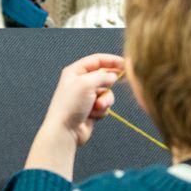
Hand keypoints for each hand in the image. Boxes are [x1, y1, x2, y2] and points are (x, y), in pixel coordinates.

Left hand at [24, 54, 123, 179]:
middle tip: (114, 85)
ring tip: (97, 107)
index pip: (97, 60)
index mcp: (75, 71)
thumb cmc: (71, 105)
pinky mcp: (91, 110)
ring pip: (107, 93)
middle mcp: (80, 82)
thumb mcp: (86, 84)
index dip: (112, 60)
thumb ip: (103, 76)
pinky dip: (102, 110)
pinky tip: (92, 116)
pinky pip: (105, 106)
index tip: (126, 64)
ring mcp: (86, 97)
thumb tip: (113, 76)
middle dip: (108, 85)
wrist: (65, 131)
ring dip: (105, 100)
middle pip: (104, 77)